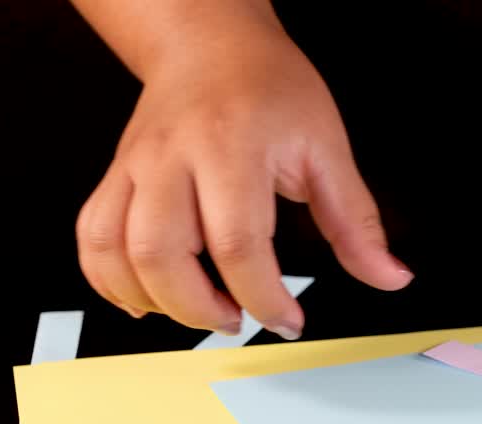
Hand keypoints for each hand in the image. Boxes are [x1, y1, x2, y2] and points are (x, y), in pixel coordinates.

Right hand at [76, 26, 410, 337]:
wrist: (211, 45)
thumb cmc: (269, 89)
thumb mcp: (327, 148)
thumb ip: (356, 221)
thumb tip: (390, 276)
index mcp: (231, 147)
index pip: (238, 244)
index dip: (265, 297)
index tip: (291, 320)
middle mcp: (173, 157)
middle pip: (163, 254)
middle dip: (202, 309)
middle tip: (241, 320)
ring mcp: (135, 168)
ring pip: (117, 251)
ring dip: (157, 302)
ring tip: (203, 312)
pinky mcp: (114, 178)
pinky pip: (91, 238)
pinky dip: (110, 280)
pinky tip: (146, 298)